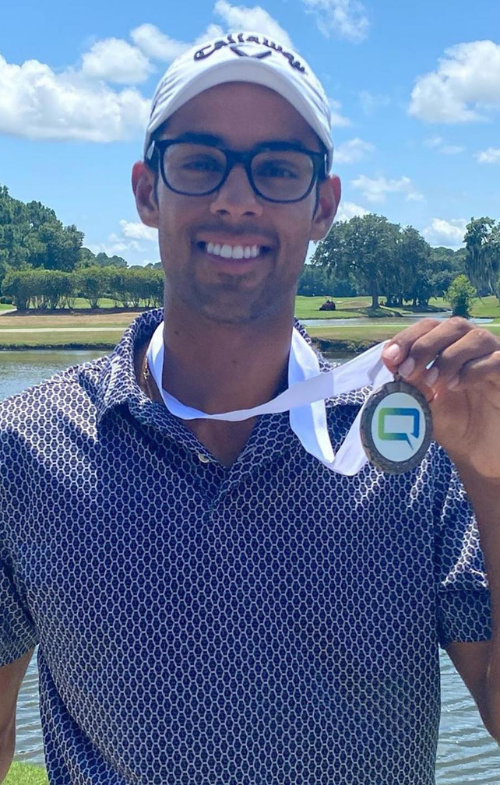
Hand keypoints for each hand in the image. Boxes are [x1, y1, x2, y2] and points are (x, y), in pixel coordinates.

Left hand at [382, 317, 499, 478]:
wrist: (475, 450)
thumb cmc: (449, 421)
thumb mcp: (421, 401)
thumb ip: (408, 380)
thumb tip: (389, 358)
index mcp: (449, 345)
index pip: (429, 326)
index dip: (408, 337)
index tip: (390, 358)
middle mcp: (473, 346)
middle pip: (453, 325)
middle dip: (425, 346)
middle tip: (407, 371)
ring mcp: (494, 358)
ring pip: (476, 338)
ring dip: (448, 357)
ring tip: (431, 382)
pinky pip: (496, 361)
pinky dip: (472, 370)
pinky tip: (454, 386)